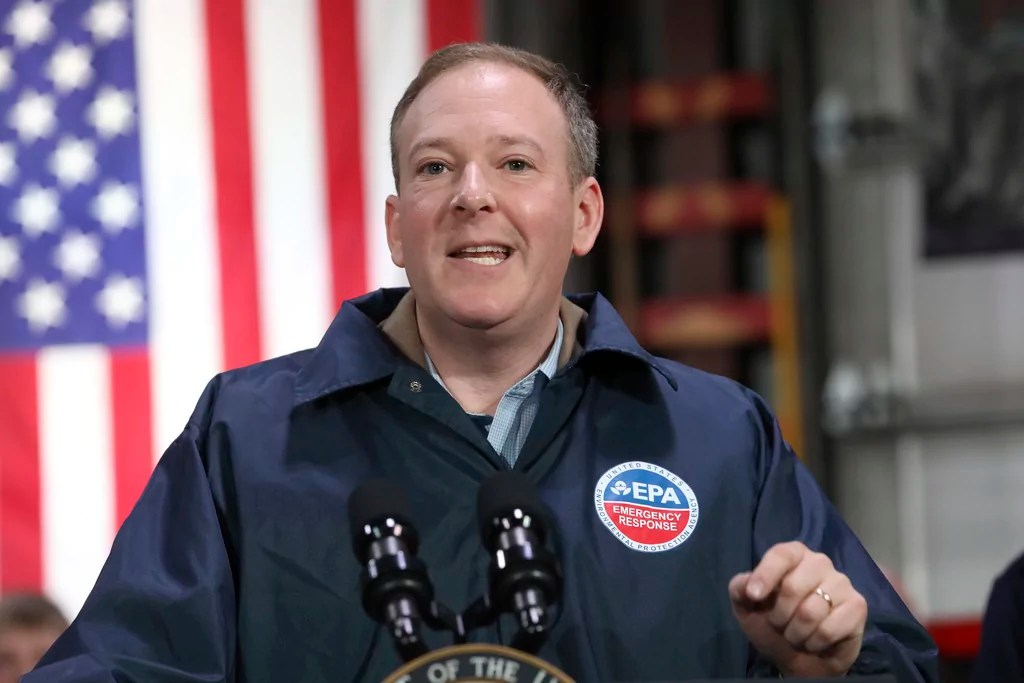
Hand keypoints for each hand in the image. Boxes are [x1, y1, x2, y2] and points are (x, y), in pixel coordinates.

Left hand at [729, 541, 867, 676]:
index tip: (753, 596)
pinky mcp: (857, 606)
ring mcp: (841, 583)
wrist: (801, 659)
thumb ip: (740, 589)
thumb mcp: (747, 607)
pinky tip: (815, 641)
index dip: (765, 575)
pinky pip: (829, 629)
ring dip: (796, 633)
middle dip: (778, 615)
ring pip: (811, 611)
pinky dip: (815, 642)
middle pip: (792, 586)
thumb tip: (745, 584)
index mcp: (794, 555)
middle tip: (779, 625)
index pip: (781, 554)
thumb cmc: (773, 627)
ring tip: (796, 635)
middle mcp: (820, 562)